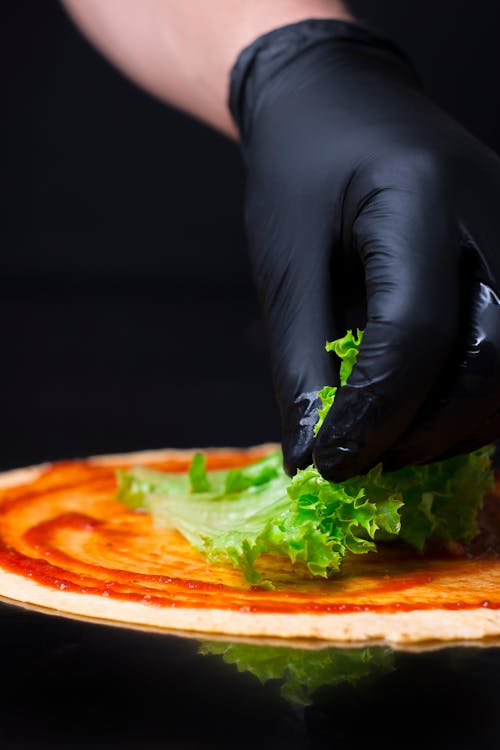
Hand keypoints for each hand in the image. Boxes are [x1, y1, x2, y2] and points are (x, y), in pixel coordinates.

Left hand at [230, 19, 499, 479]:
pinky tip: (428, 408)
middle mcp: (491, 212)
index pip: (416, 332)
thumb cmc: (301, 174)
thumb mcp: (288, 264)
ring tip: (395, 438)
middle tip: (371, 457)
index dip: (374, 415)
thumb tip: (315, 457)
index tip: (331, 464)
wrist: (339, 102)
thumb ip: (302, 364)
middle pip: (496, 356)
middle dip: (432, 429)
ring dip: (460, 422)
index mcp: (418, 197)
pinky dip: (476, 394)